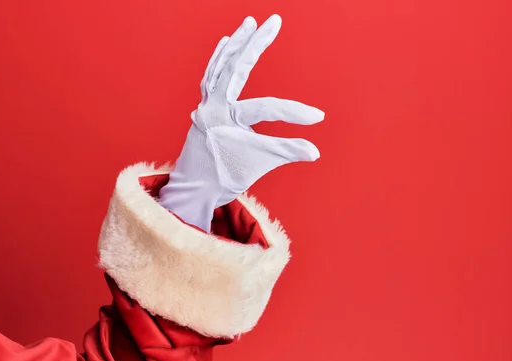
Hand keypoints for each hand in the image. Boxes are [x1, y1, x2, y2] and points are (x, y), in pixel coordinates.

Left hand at [159, 14, 324, 231]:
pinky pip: (210, 76)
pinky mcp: (205, 108)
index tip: (317, 118)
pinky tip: (225, 44)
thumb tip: (315, 152)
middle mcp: (213, 106)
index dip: (293, 112)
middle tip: (274, 20)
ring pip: (219, 66)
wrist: (194, 189)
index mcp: (225, 119)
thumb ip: (286, 152)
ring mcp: (206, 105)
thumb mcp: (259, 164)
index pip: (265, 108)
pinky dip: (219, 59)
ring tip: (249, 23)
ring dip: (235, 44)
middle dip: (255, 44)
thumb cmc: (224, 177)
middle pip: (235, 67)